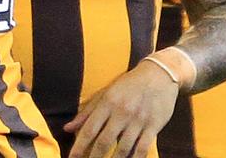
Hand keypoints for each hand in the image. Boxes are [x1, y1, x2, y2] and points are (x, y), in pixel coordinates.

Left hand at [65, 60, 180, 157]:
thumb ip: (86, 112)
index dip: (79, 146)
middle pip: (104, 141)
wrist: (159, 75)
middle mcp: (121, 112)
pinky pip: (143, 148)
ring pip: (124, 148)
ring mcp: (138, 120)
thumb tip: (67, 128)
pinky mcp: (154, 126)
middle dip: (94, 157)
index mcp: (107, 103)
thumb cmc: (128, 85)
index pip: (89, 129)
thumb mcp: (105, 93)